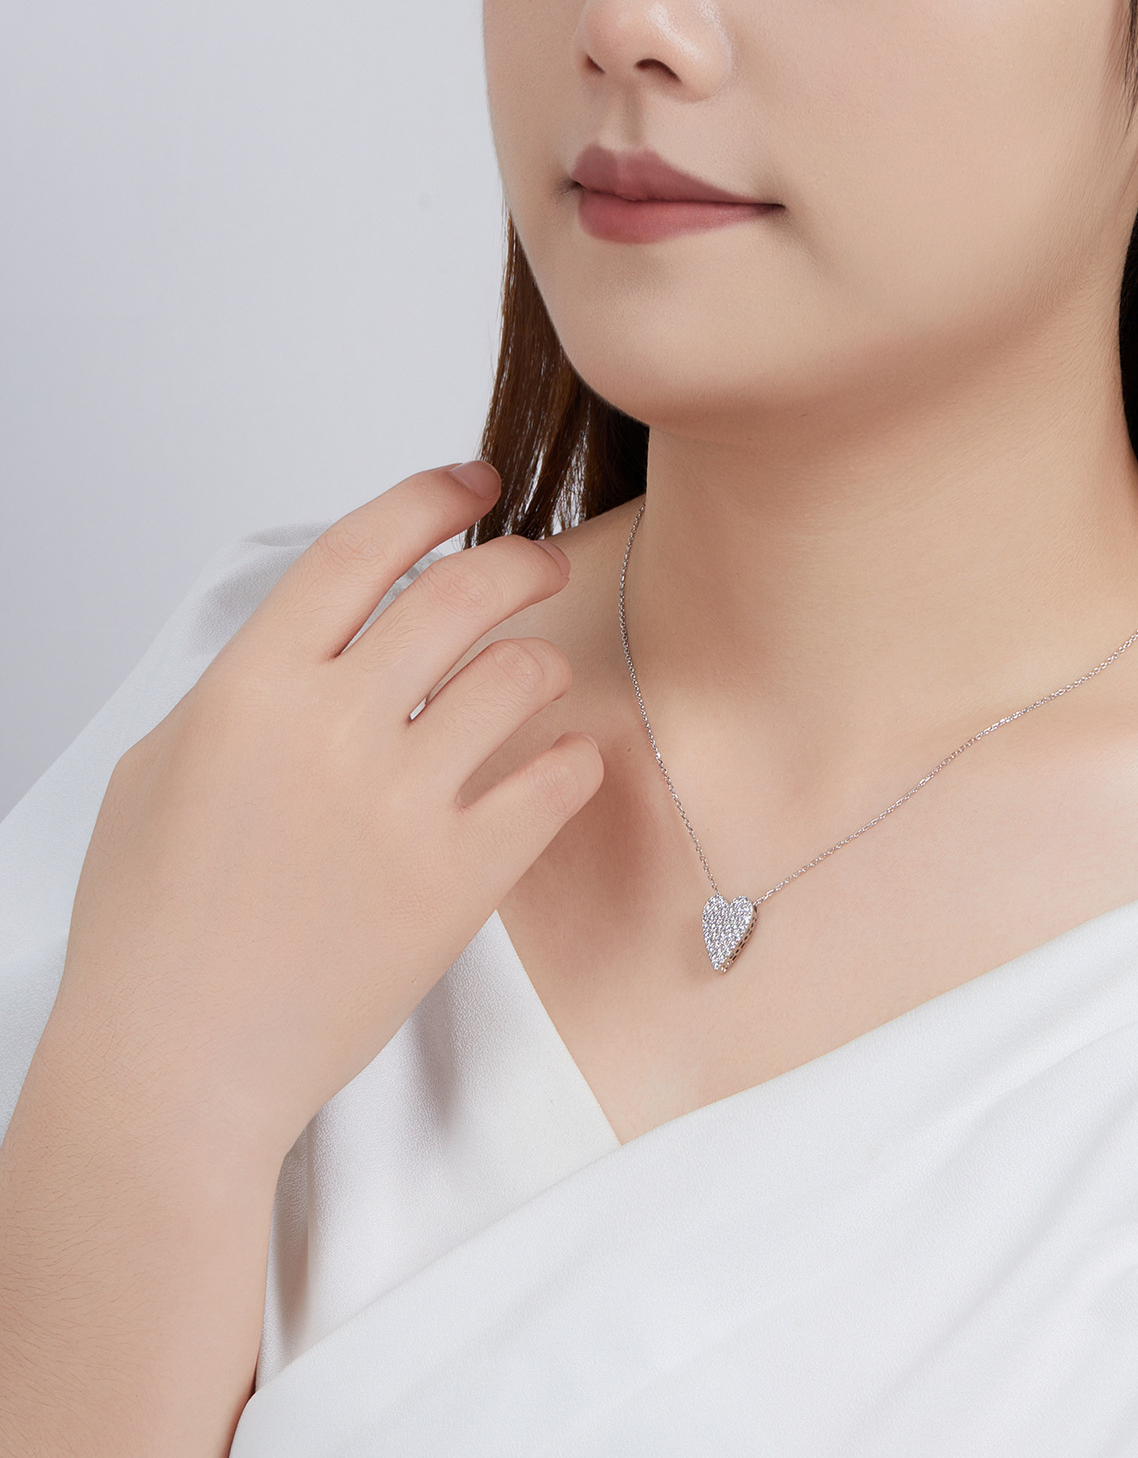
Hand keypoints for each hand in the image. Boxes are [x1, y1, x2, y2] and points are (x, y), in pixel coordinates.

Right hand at [51, 460, 603, 1160]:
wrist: (181, 1061)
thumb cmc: (155, 923)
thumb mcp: (162, 768)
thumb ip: (248, 689)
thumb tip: (324, 644)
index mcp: (253, 686)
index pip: (364, 547)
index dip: (431, 498)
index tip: (473, 486)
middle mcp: (336, 727)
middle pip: (466, 592)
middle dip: (520, 559)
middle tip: (539, 562)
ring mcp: (407, 802)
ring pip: (522, 676)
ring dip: (542, 662)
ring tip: (535, 681)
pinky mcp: (462, 877)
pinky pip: (558, 779)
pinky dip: (571, 757)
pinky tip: (558, 760)